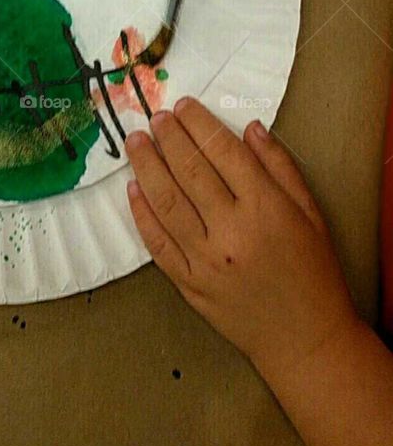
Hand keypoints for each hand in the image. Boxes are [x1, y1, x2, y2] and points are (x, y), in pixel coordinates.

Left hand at [125, 99, 358, 380]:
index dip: (199, 124)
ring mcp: (207, 261)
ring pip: (167, 203)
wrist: (305, 340)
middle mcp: (232, 231)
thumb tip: (249, 128)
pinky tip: (133, 190)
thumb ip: (279, 167)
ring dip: (147, 167)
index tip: (183, 106)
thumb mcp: (310, 213)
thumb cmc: (313, 272)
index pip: (223, 152)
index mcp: (266, 208)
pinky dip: (143, 215)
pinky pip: (158, 244)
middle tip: (154, 117)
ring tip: (136, 142)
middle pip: (190, 171)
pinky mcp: (190, 285)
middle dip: (169, 138)